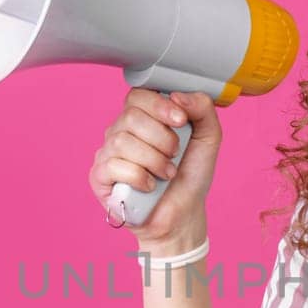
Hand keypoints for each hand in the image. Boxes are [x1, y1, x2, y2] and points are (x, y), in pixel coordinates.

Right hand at [88, 87, 220, 245]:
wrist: (184, 213)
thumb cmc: (191, 174)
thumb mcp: (208, 137)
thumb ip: (202, 108)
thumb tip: (177, 95)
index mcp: (143, 117)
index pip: (138, 95)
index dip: (160, 105)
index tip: (181, 121)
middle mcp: (121, 131)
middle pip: (131, 117)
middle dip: (162, 138)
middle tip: (175, 154)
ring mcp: (107, 153)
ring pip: (122, 142)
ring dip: (154, 160)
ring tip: (167, 173)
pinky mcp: (99, 176)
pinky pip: (113, 166)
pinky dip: (139, 177)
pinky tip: (150, 186)